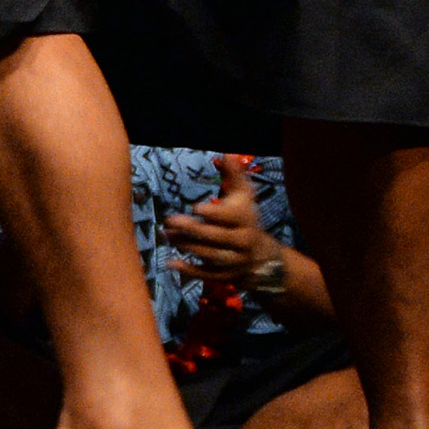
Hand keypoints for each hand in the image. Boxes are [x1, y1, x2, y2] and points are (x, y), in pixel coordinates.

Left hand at [163, 155, 281, 287]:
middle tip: (170, 221)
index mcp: (246, 220)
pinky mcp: (226, 276)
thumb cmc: (244, 217)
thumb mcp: (242, 196)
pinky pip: (207, 276)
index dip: (215, 214)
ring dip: (188, 247)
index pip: (231, 218)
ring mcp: (235, 261)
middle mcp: (243, 242)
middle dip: (194, 230)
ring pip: (212, 257)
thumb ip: (234, 175)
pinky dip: (189, 271)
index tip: (195, 207)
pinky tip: (170, 262)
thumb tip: (226, 153)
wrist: (261, 254)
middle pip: (218, 238)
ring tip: (167, 236)